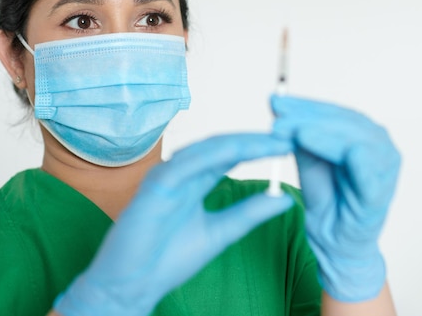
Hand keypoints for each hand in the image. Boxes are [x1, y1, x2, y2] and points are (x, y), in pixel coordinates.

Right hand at [54, 133, 294, 315]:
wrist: (132, 286)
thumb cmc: (168, 260)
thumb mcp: (221, 232)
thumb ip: (249, 213)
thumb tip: (284, 198)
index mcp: (194, 181)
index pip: (230, 156)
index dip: (259, 149)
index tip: (290, 146)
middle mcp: (181, 172)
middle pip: (222, 147)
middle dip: (256, 140)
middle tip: (289, 136)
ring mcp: (167, 176)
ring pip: (207, 150)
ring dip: (240, 143)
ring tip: (271, 141)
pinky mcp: (154, 186)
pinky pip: (186, 165)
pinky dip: (212, 156)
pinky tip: (238, 151)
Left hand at [271, 95, 399, 301]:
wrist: (335, 246)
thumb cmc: (327, 203)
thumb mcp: (308, 162)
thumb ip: (301, 137)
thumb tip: (280, 107)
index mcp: (366, 136)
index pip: (335, 112)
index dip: (305, 105)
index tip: (275, 100)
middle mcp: (380, 147)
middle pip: (343, 120)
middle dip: (306, 115)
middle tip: (276, 113)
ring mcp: (384, 167)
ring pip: (350, 135)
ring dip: (314, 128)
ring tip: (285, 128)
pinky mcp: (379, 190)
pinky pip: (361, 162)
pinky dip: (331, 146)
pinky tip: (304, 140)